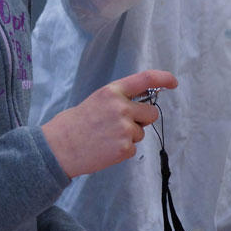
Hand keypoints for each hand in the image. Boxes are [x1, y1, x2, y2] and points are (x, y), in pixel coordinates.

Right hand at [41, 70, 176, 177]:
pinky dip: (122, 151)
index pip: (145, 79)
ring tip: (105, 138)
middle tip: (122, 125)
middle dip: (143, 119)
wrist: (58, 148)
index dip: (163, 79)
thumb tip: (139, 107)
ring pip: (141, 133)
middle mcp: (121, 107)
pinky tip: (105, 149)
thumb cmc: (74, 124)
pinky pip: (133, 149)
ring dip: (128, 137)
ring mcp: (124, 129)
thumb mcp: (96, 101)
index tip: (173, 82)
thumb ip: (118, 101)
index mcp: (112, 92)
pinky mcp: (124, 149)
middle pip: (151, 112)